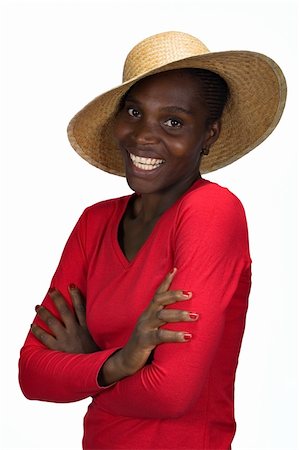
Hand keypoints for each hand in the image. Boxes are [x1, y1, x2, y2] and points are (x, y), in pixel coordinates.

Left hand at [31, 285, 99, 353]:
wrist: (95, 372)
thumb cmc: (98, 357)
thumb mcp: (101, 341)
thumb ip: (97, 332)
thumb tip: (98, 324)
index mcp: (87, 328)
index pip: (81, 307)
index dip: (76, 295)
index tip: (71, 285)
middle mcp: (76, 331)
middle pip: (65, 310)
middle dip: (57, 299)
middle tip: (51, 291)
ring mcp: (66, 339)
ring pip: (52, 322)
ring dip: (43, 312)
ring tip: (37, 306)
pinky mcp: (58, 349)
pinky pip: (45, 337)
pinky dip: (37, 331)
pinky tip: (32, 326)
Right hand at [99, 268, 198, 384]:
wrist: (126, 361)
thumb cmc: (145, 344)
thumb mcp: (154, 329)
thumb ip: (164, 322)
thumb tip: (185, 315)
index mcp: (148, 313)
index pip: (158, 293)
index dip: (166, 281)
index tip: (175, 269)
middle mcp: (146, 317)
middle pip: (160, 300)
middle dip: (175, 295)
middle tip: (191, 293)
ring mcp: (144, 328)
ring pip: (162, 316)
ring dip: (179, 314)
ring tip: (195, 316)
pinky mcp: (144, 341)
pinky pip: (160, 336)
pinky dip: (175, 335)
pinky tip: (188, 336)